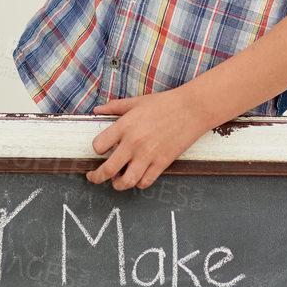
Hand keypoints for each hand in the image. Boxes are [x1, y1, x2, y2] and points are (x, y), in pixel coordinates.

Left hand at [87, 89, 208, 190]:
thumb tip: (97, 110)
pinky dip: (139, 183)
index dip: (96, 150)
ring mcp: (148, 155)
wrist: (192, 109)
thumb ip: (114, 106)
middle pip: (107, 170)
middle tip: (94, 177)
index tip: (99, 150)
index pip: (98, 146)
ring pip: (125, 182)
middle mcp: (134, 143)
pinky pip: (145, 182)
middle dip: (96, 177)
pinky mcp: (162, 163)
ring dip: (117, 184)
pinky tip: (138, 176)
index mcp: (125, 126)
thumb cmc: (165, 103)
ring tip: (117, 180)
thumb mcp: (137, 102)